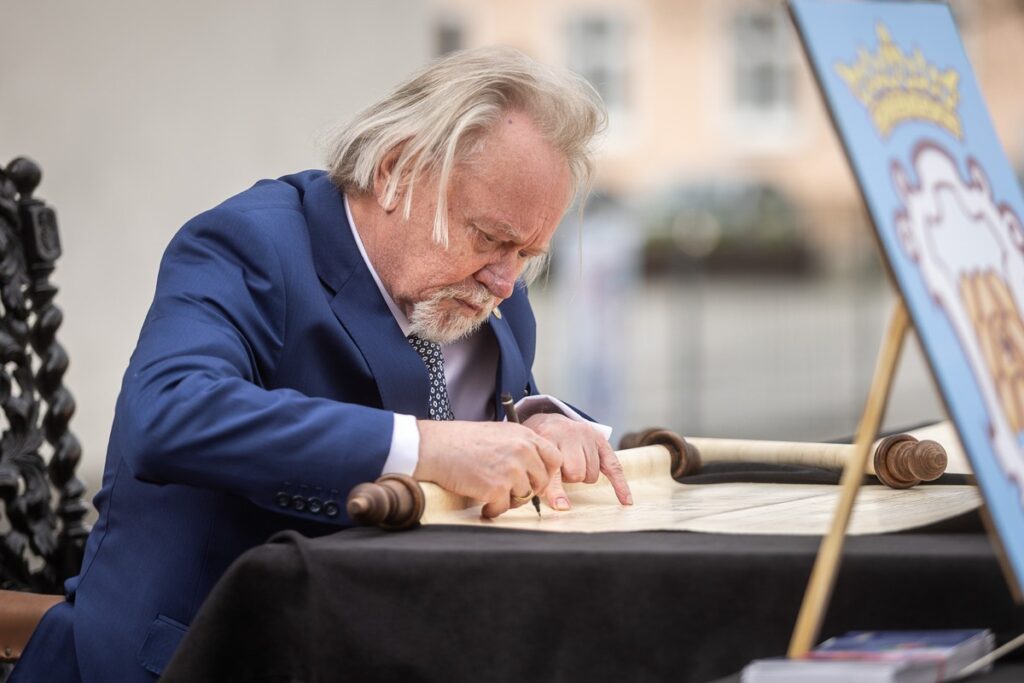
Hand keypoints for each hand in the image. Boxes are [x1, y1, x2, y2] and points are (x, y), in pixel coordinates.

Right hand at [414, 420, 561, 517]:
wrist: (435, 447)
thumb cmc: (461, 441)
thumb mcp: (499, 433)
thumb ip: (520, 446)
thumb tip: (533, 468)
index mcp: (525, 435)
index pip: (555, 458)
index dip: (546, 472)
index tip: (535, 479)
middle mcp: (522, 451)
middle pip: (542, 481)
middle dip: (528, 490)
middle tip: (510, 492)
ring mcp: (511, 470)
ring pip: (524, 497)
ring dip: (510, 500)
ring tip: (493, 496)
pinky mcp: (497, 488)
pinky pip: (504, 508)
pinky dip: (493, 510)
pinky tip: (484, 505)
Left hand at [521, 413, 631, 510]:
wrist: (551, 422)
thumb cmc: (542, 445)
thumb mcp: (535, 455)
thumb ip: (542, 477)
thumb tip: (559, 507)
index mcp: (548, 438)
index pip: (554, 469)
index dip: (557, 490)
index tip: (562, 506)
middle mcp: (568, 435)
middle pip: (576, 473)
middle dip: (569, 479)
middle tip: (561, 470)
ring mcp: (586, 436)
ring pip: (591, 473)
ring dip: (583, 476)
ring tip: (573, 464)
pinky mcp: (600, 440)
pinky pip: (614, 467)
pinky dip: (620, 485)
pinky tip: (626, 500)